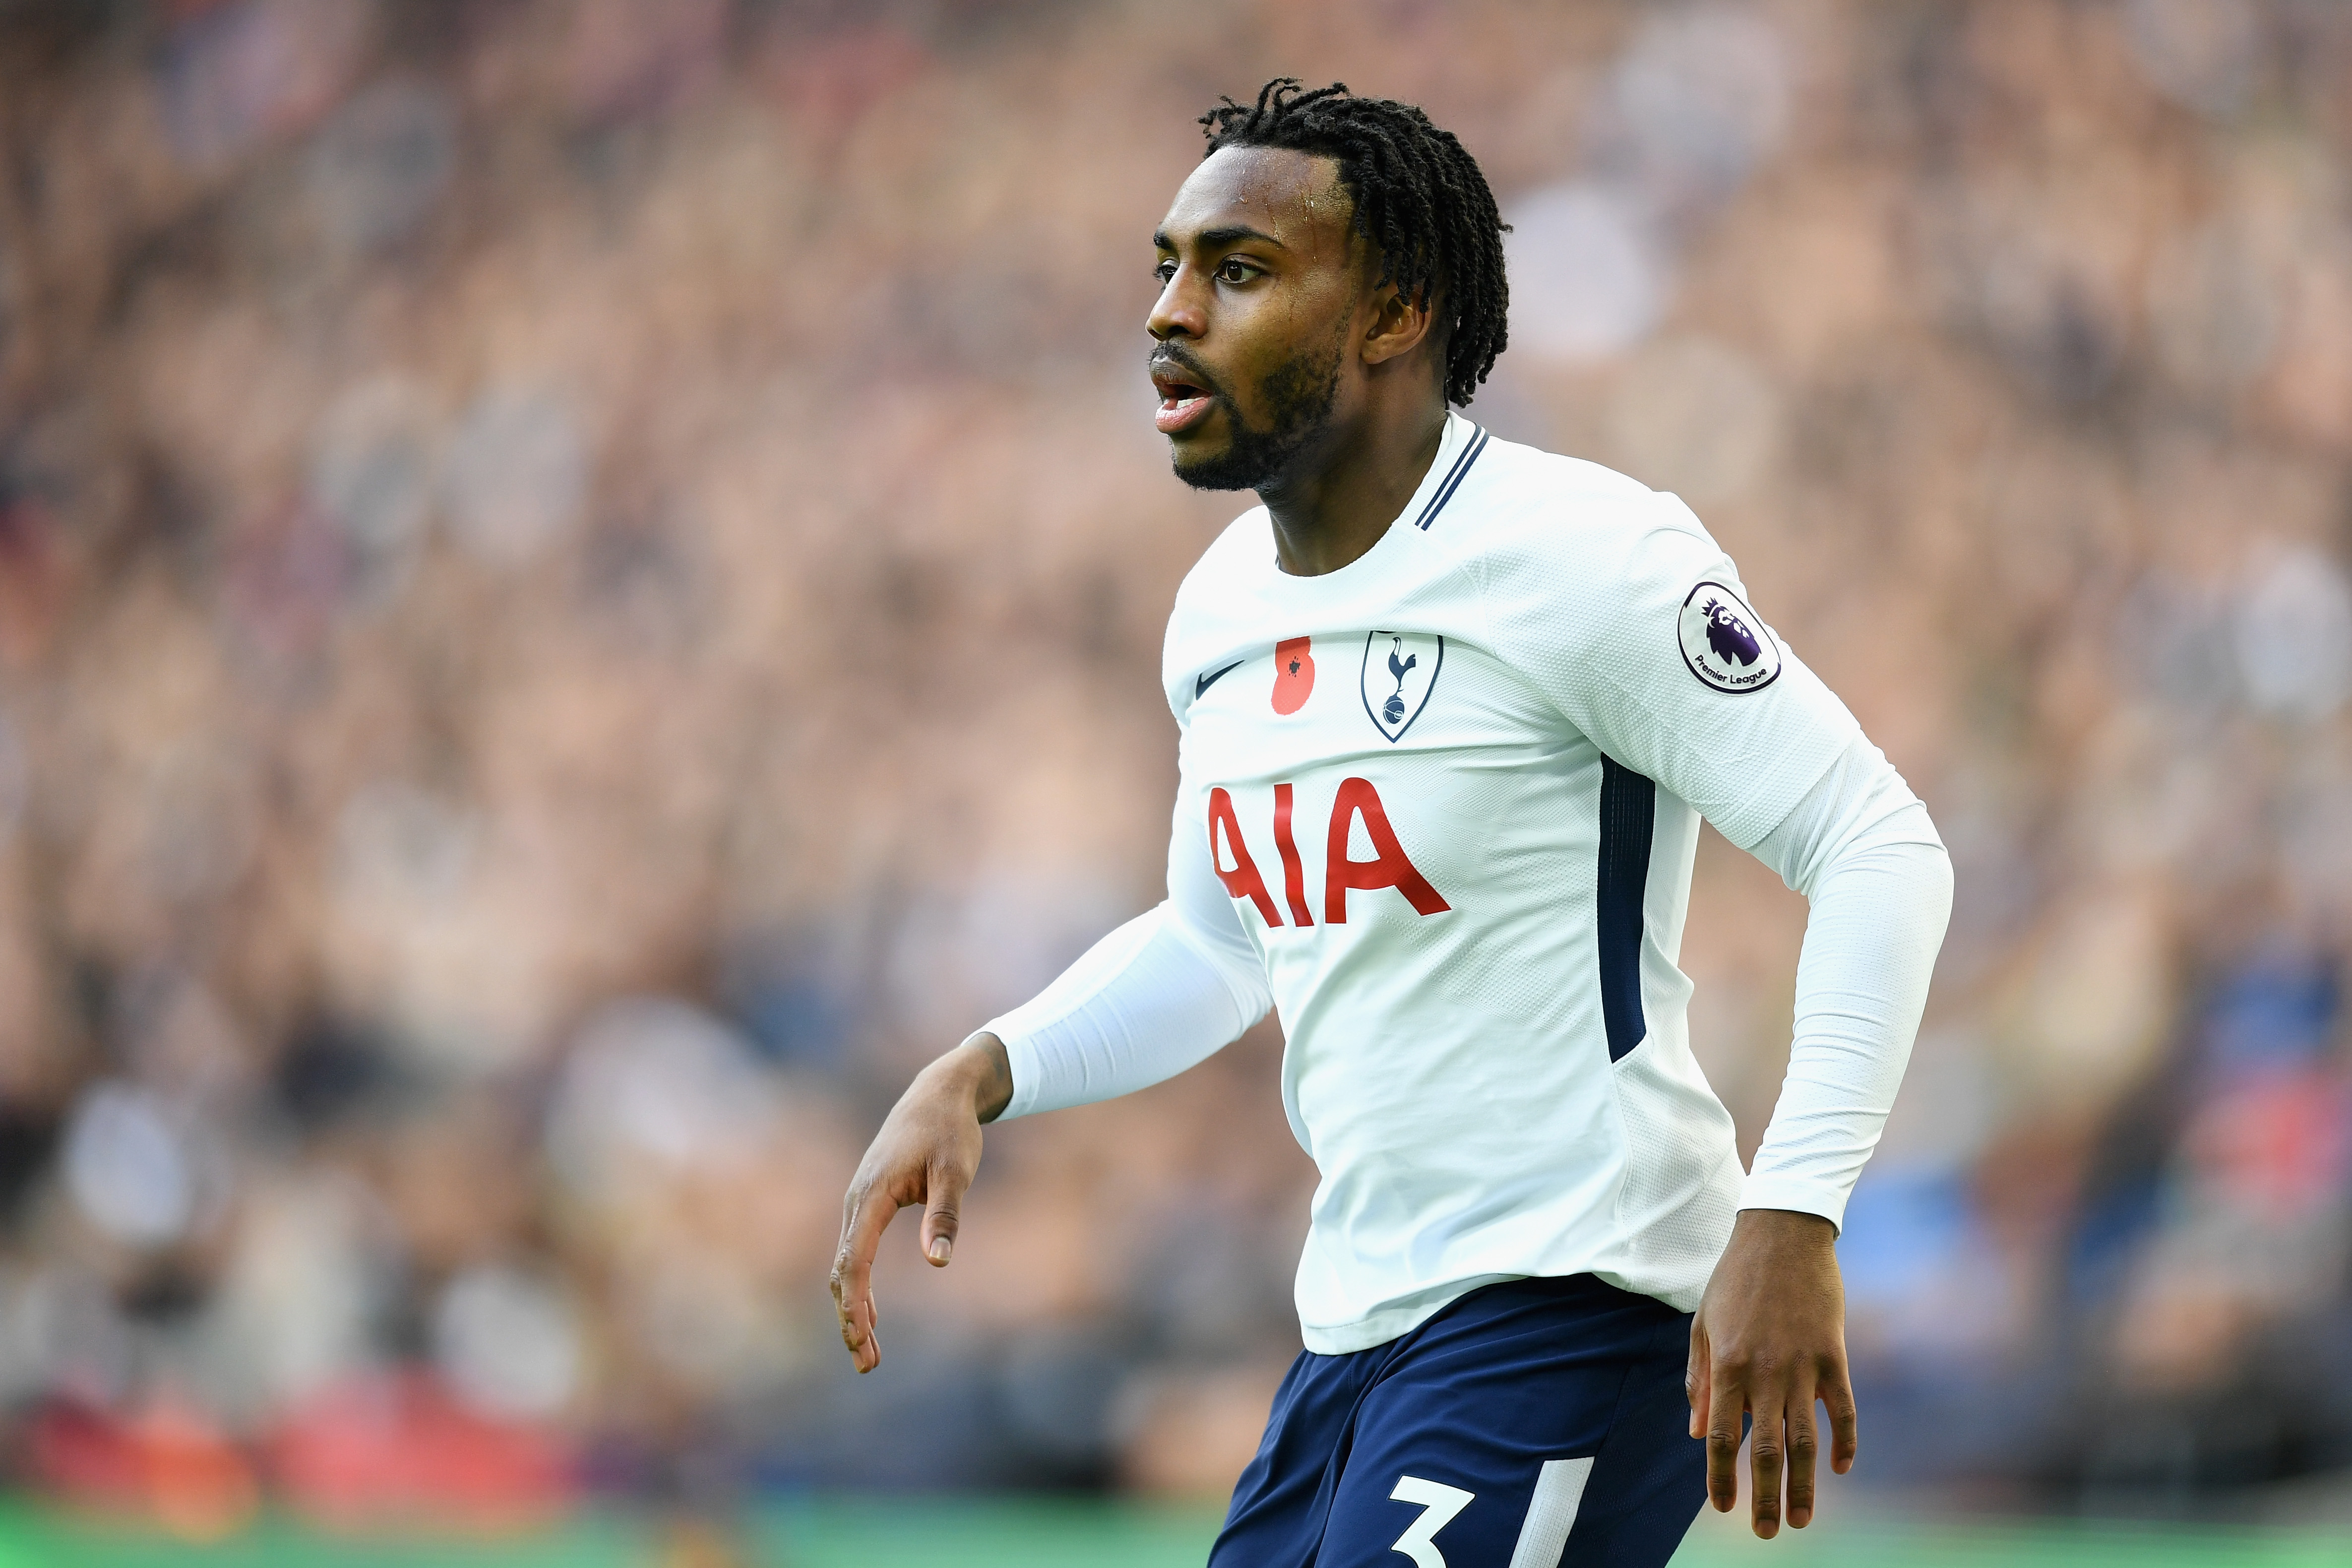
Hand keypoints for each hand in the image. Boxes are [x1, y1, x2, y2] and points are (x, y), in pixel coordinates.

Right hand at [829, 1033, 1011, 1373]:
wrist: (939, 1093)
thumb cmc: (950, 1131)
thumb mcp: (956, 1170)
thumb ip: (945, 1214)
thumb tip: (939, 1261)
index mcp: (872, 1195)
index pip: (854, 1260)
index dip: (855, 1303)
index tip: (861, 1339)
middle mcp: (856, 1202)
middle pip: (843, 1272)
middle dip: (851, 1319)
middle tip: (867, 1363)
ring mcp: (859, 1203)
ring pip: (845, 1266)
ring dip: (853, 1309)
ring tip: (868, 1354)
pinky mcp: (869, 1205)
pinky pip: (855, 1254)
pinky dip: (859, 1288)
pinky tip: (871, 1316)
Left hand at [1685, 1208, 1857, 1536]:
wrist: (1781, 1233)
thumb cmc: (1735, 1279)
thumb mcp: (1704, 1324)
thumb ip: (1700, 1380)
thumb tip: (1698, 1433)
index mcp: (1727, 1364)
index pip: (1722, 1436)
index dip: (1720, 1477)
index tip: (1722, 1508)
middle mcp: (1765, 1371)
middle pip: (1764, 1450)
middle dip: (1764, 1497)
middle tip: (1767, 1533)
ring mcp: (1803, 1365)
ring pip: (1806, 1440)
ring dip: (1806, 1484)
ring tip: (1803, 1519)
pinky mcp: (1834, 1355)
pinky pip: (1844, 1409)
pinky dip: (1846, 1441)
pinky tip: (1842, 1468)